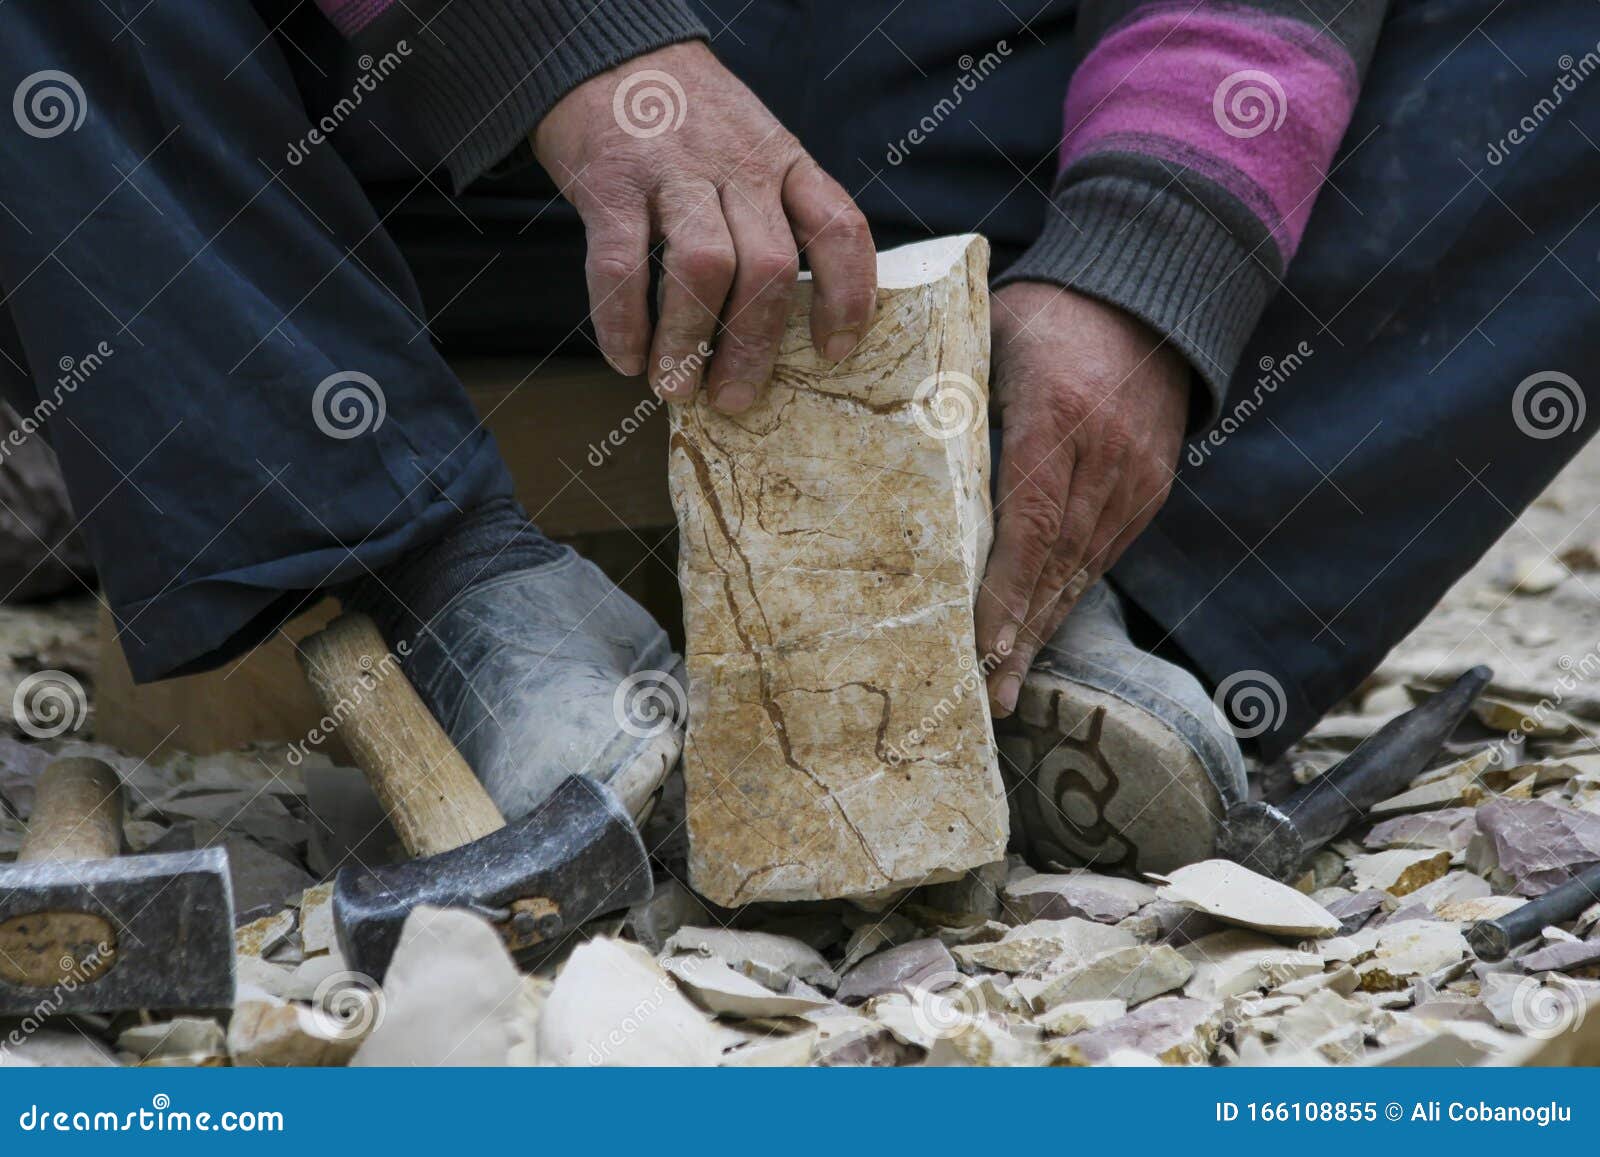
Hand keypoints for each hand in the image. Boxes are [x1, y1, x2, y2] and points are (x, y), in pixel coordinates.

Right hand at [534, 42, 876, 412]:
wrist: (604, 51)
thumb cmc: (684, 119)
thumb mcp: (753, 144)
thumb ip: (772, 210)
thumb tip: (773, 320)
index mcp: (783, 161)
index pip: (838, 227)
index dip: (848, 294)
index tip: (837, 350)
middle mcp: (737, 167)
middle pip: (769, 266)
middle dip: (753, 345)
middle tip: (736, 398)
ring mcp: (673, 172)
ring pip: (703, 267)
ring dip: (690, 340)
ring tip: (675, 386)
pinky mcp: (611, 182)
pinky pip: (621, 263)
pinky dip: (623, 320)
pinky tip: (625, 357)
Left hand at [979, 282, 1190, 716]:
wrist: (1150, 292)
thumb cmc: (1049, 314)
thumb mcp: (991, 338)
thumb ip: (955, 401)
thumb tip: (901, 466)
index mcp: (1057, 416)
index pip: (1030, 522)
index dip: (1006, 591)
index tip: (983, 647)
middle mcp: (1104, 455)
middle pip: (1057, 564)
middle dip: (1021, 637)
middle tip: (992, 699)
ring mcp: (1135, 475)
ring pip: (1084, 568)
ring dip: (1045, 628)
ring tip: (1011, 685)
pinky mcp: (1151, 485)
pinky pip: (1105, 551)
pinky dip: (1071, 593)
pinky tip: (1040, 629)